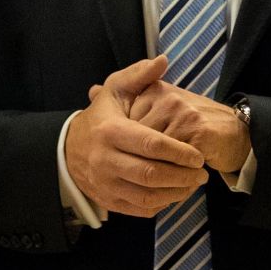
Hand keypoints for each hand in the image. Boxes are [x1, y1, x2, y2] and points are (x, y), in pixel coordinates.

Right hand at [65, 57, 207, 216]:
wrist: (68, 149)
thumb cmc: (100, 117)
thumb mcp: (114, 90)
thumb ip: (139, 75)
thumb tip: (163, 60)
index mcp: (111, 131)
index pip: (151, 144)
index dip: (178, 151)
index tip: (198, 155)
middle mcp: (106, 159)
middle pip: (151, 174)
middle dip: (182, 176)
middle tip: (201, 173)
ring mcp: (106, 183)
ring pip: (147, 195)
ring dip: (176, 193)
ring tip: (193, 184)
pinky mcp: (109, 200)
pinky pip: (140, 208)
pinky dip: (161, 204)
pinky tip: (174, 193)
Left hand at [129, 78, 250, 173]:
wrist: (235, 132)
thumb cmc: (192, 125)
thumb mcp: (160, 109)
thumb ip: (129, 104)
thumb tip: (91, 90)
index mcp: (154, 90)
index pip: (125, 122)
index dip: (128, 146)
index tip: (132, 157)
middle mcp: (167, 97)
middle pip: (137, 138)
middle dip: (140, 159)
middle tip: (144, 172)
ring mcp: (183, 113)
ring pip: (154, 151)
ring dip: (158, 170)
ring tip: (163, 179)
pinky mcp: (197, 131)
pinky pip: (174, 160)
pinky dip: (174, 174)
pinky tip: (179, 179)